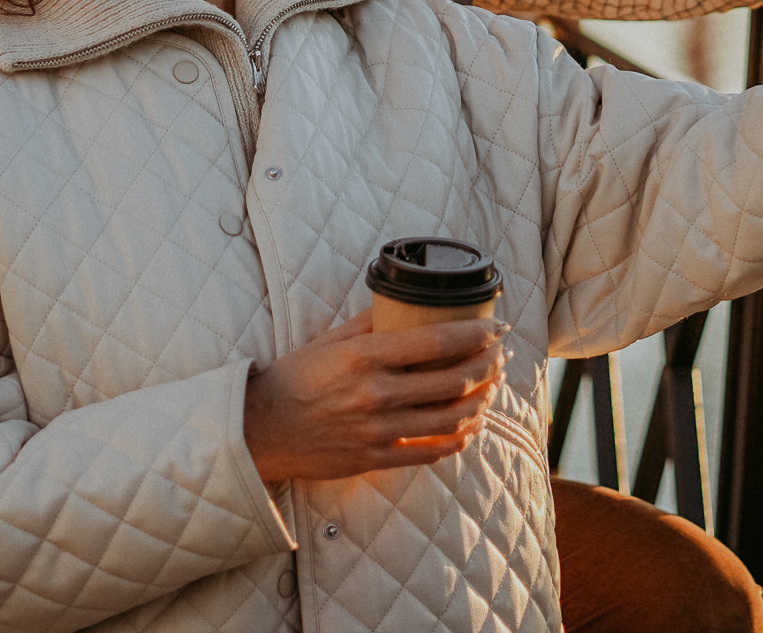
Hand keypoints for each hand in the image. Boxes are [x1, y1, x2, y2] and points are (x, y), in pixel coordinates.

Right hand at [242, 310, 505, 481]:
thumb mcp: (330, 340)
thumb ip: (370, 322)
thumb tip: (407, 305)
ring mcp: (378, 429)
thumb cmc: (295, 378)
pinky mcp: (376, 458)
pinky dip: (459, 438)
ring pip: (450, 418)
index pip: (437, 342)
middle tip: (500, 356)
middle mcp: (376, 393)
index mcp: (365, 356)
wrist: (262, 429)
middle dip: (488, 366)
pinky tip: (470, 426)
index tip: (496, 328)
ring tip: (491, 388)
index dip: (476, 335)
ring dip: (481, 401)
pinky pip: (430, 451)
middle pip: (453, 381)